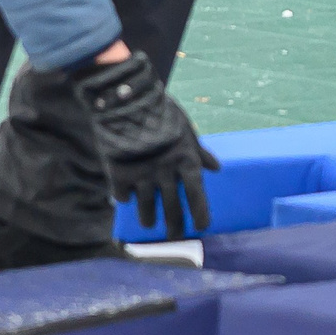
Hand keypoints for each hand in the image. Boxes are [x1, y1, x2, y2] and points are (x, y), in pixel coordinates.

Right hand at [68, 48, 218, 237]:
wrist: (126, 98)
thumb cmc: (160, 110)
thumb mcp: (185, 128)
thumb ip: (199, 151)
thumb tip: (216, 168)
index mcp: (185, 160)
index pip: (197, 194)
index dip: (200, 213)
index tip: (202, 226)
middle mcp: (165, 172)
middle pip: (172, 207)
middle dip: (174, 225)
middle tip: (174, 236)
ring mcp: (142, 175)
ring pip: (146, 207)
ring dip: (148, 218)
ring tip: (148, 224)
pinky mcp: (119, 173)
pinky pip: (123, 194)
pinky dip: (125, 198)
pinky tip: (125, 200)